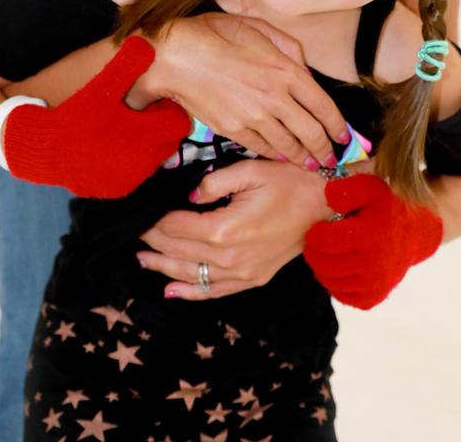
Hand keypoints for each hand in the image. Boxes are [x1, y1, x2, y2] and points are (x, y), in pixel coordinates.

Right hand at [4, 37, 190, 196]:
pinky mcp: (116, 189)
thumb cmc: (73, 115)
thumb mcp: (101, 88)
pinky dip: (130, 160)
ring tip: (124, 128)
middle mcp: (142, 163)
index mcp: (144, 137)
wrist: (41, 150)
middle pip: (168, 142)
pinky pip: (135, 172)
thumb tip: (146, 43)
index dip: (167, 110)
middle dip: (159, 128)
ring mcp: (129, 179)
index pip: (178, 124)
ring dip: (146, 145)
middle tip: (139, 113)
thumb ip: (126, 66)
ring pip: (153, 159)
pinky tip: (112, 146)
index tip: (153, 102)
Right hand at [129, 13, 350, 168]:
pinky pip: (262, 148)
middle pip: (311, 132)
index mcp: (286, 70)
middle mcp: (275, 97)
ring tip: (311, 164)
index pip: (324, 105)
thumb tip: (304, 69)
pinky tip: (282, 157)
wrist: (176, 56)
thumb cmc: (214, 35)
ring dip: (304, 157)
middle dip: (326, 149)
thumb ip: (288, 48)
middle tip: (332, 159)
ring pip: (288, 145)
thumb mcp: (258, 28)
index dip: (338, 125)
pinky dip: (276, 155)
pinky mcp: (234, 130)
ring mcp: (254, 117)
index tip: (344, 136)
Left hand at [136, 159, 331, 299]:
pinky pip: (214, 291)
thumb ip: (214, 182)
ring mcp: (242, 273)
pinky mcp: (253, 279)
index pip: (175, 227)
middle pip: (178, 251)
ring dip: (163, 267)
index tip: (139, 213)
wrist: (326, 207)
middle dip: (153, 242)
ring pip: (191, 275)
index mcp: (225, 229)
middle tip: (133, 233)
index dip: (154, 221)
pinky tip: (171, 289)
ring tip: (141, 259)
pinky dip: (191, 292)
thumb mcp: (251, 170)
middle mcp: (229, 258)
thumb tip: (189, 195)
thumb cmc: (290, 182)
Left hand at [303, 174, 442, 309]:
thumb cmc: (387, 208)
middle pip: (326, 265)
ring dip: (322, 268)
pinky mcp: (373, 297)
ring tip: (325, 253)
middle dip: (314, 253)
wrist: (415, 234)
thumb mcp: (371, 189)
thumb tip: (328, 196)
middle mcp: (373, 264)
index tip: (315, 229)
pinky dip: (334, 283)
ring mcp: (374, 284)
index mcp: (370, 236)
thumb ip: (349, 189)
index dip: (315, 235)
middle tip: (314, 243)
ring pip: (331, 281)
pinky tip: (338, 267)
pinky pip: (342, 295)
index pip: (327, 241)